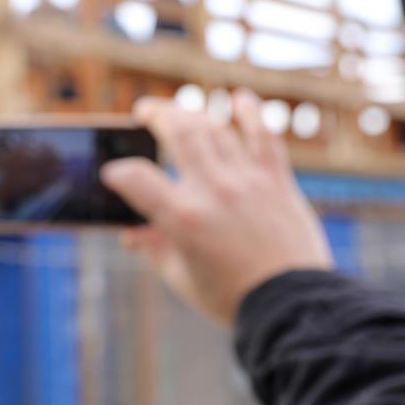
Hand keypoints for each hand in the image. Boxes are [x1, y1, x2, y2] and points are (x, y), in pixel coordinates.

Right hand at [101, 89, 332, 325]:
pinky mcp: (276, 182)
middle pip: (178, 132)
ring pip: (215, 129)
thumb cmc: (232, 297)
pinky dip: (251, 115)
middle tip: (144, 112)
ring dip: (192, 112)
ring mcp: (247, 182)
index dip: (118, 173)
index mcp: (183, 219)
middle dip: (156, 115)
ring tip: (179, 111)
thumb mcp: (181, 277)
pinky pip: (263, 138)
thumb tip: (131, 234)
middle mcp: (213, 191)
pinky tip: (240, 99)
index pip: (136, 179)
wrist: (291, 305)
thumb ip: (154, 249)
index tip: (113, 174)